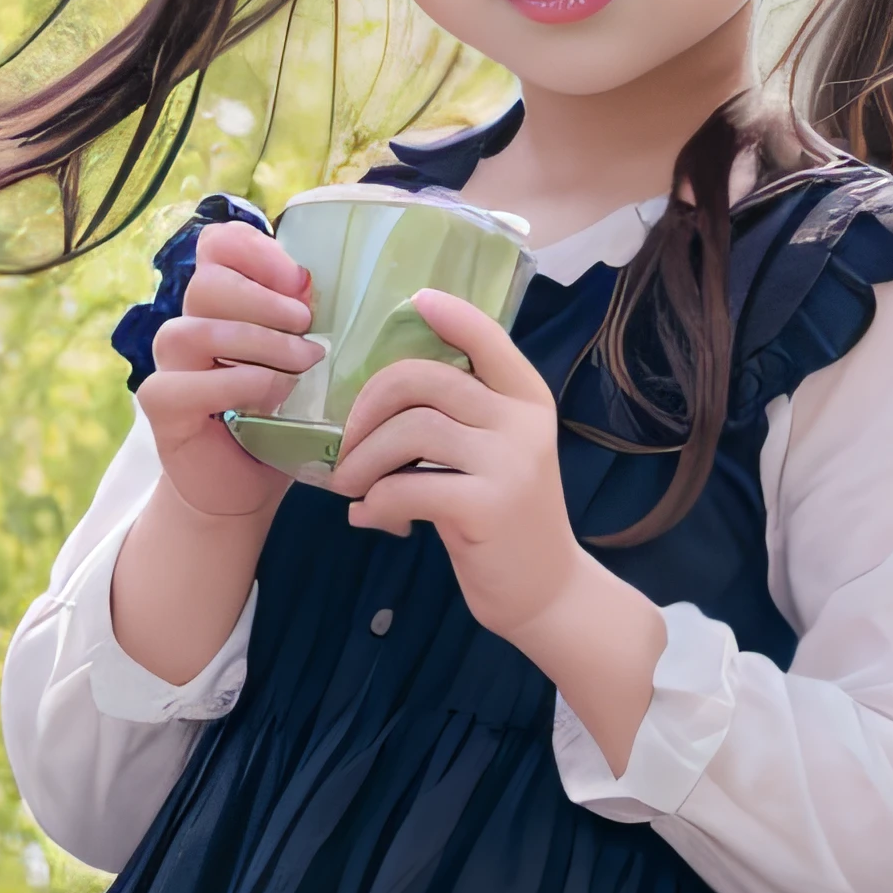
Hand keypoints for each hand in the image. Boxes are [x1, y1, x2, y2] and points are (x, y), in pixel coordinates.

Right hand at [139, 216, 319, 522]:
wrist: (243, 485)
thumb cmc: (276, 418)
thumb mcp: (298, 361)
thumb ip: (300, 321)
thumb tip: (315, 285)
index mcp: (220, 304)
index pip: (216, 246)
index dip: (253, 249)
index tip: (297, 278)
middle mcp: (189, 325)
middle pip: (207, 283)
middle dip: (265, 300)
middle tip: (306, 325)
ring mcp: (169, 366)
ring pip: (194, 329)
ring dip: (258, 343)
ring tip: (302, 363)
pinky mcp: (162, 405)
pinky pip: (187, 383)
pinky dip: (238, 384)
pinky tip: (272, 399)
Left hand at [334, 293, 667, 762]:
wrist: (546, 593)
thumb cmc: (505, 522)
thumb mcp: (496, 457)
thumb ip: (458, 422)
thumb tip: (373, 404)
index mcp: (526, 401)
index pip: (489, 338)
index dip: (451, 314)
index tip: (416, 300)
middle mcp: (522, 423)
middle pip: (426, 378)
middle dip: (369, 404)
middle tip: (346, 442)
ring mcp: (509, 463)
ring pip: (409, 430)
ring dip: (361, 458)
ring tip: (348, 486)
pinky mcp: (488, 507)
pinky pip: (406, 487)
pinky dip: (374, 502)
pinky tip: (373, 519)